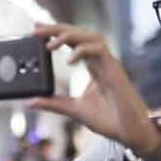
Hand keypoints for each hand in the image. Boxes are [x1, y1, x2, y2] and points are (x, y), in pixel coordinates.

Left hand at [28, 24, 153, 151]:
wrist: (129, 132)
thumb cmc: (108, 119)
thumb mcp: (73, 109)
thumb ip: (53, 103)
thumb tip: (30, 101)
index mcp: (92, 66)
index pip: (73, 41)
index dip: (56, 32)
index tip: (36, 29)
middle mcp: (100, 60)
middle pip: (79, 33)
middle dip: (57, 28)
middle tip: (36, 27)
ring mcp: (109, 63)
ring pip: (90, 36)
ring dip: (69, 35)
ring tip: (49, 43)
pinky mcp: (114, 69)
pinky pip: (99, 50)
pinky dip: (82, 51)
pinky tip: (69, 60)